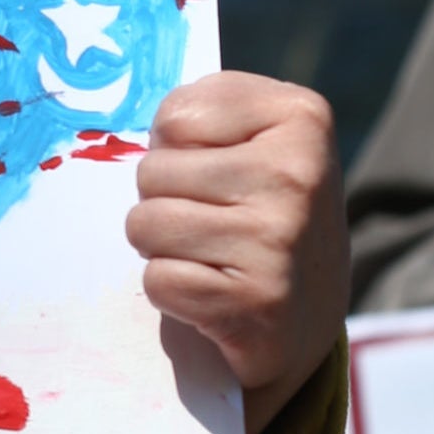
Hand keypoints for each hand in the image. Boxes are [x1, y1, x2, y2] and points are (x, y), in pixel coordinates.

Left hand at [126, 72, 346, 433]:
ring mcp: (280, 238)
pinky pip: (158, 280)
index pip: (174, 116)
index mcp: (300, 117)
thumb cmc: (257, 214)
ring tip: (209, 255)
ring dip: (161, 246)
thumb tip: (128, 134)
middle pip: (152, 172)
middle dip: (164, 200)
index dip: (178, 149)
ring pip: (144, 224)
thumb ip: (200, 120)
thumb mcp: (249, 144)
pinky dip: (172, 292)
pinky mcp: (258, 300)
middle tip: (212, 223)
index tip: (221, 172)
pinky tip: (214, 293)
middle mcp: (297, 174)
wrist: (305, 317)